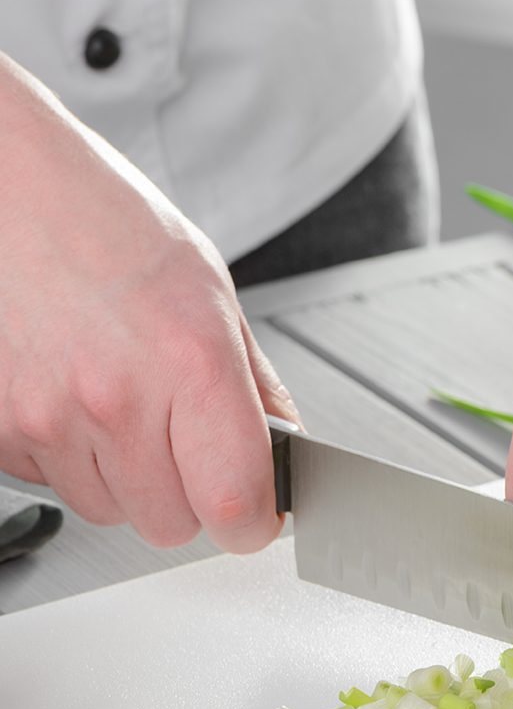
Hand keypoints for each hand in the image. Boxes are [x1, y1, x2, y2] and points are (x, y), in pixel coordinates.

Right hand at [0, 58, 298, 552]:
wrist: (6, 184)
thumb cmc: (107, 224)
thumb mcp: (213, 296)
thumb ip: (257, 389)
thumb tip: (288, 452)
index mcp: (192, 364)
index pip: (236, 507)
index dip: (253, 521)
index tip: (256, 510)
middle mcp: (117, 399)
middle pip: (174, 524)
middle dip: (189, 495)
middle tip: (182, 437)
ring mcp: (50, 417)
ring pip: (115, 512)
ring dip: (129, 479)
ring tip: (124, 403)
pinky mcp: (3, 429)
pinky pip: (59, 486)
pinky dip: (76, 459)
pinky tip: (78, 399)